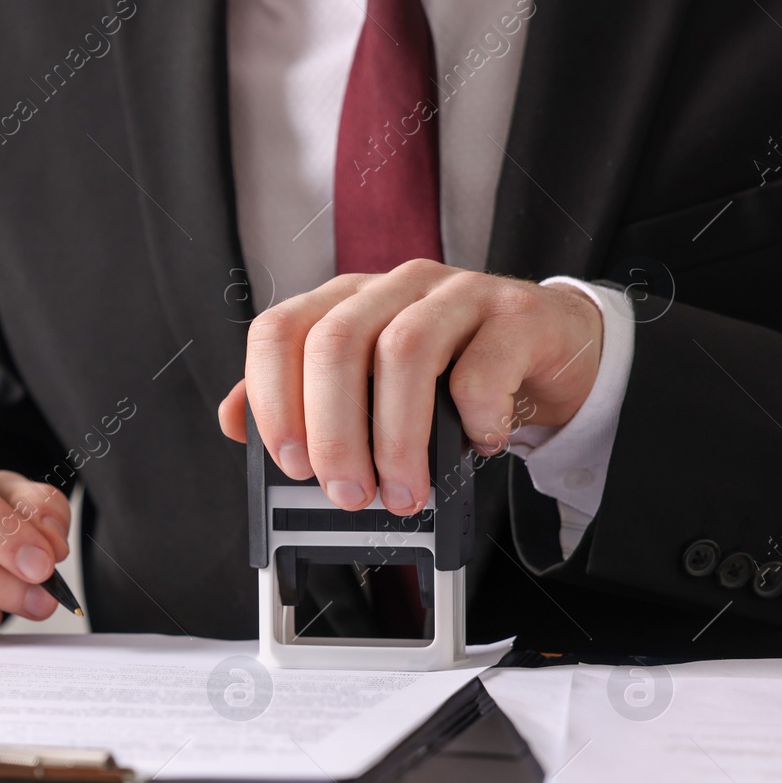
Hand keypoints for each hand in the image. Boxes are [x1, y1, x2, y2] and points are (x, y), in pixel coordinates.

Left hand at [217, 260, 602, 514]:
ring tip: (403, 491)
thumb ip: (299, 398)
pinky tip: (475, 445)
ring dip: (397, 438)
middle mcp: (395, 288)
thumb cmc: (450, 373)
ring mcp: (458, 295)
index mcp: (346, 302)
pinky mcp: (515, 318)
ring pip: (405, 350)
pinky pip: (483, 365)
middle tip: (347, 494)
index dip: (274, 398)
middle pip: (337, 343)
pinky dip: (474, 417)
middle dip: (334, 433)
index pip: (281, 330)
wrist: (547, 354)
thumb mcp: (368, 386)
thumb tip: (233, 421)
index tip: (289, 462)